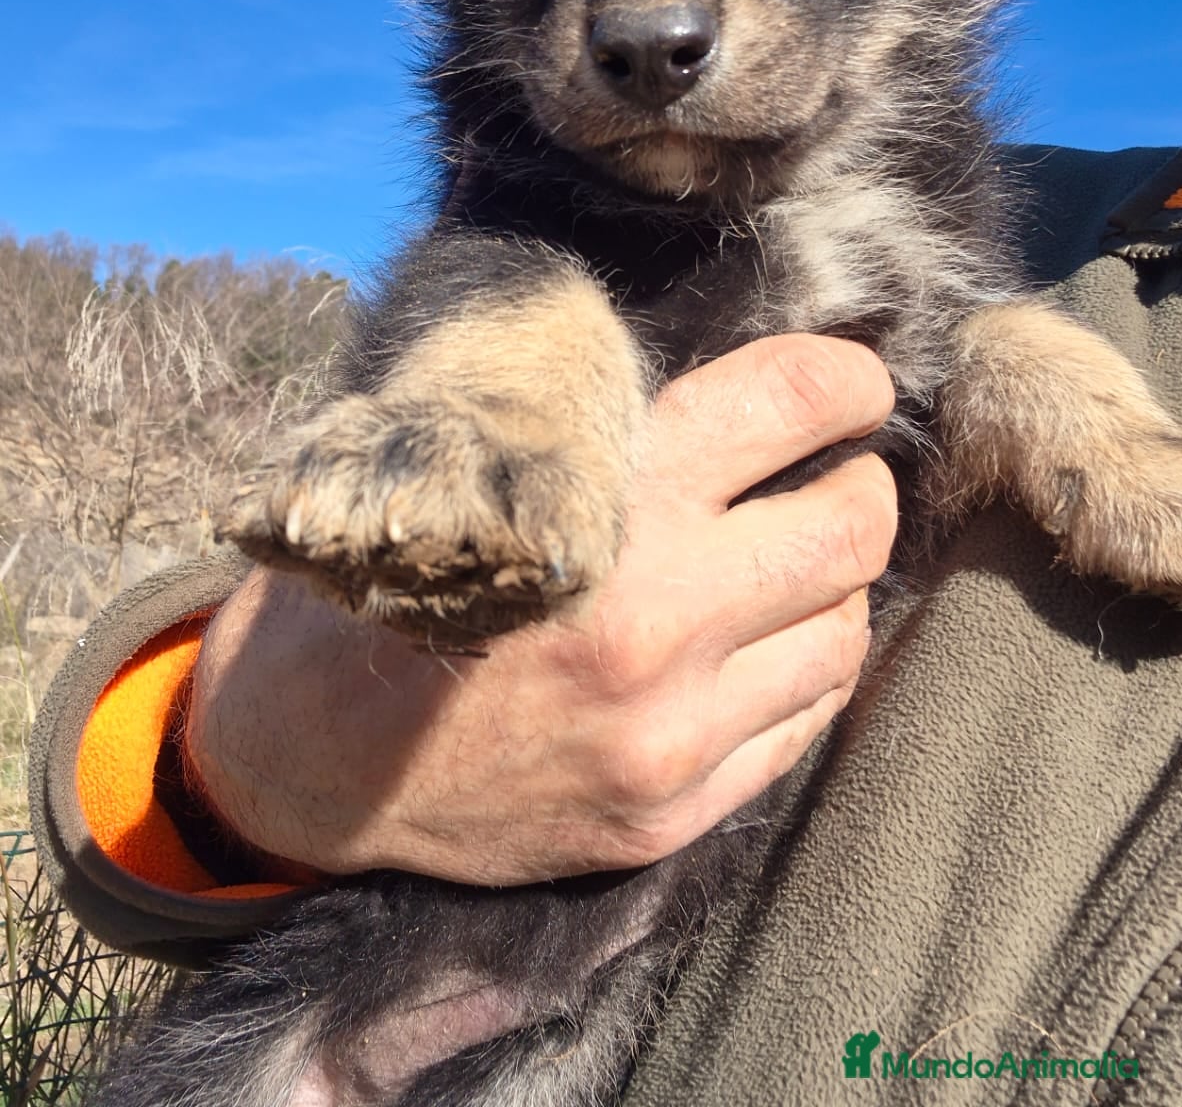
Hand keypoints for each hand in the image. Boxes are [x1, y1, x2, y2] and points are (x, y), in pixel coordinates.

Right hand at [186, 334, 896, 884]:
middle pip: (854, 525)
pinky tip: (762, 649)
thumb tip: (733, 384)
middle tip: (833, 475)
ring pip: (845, 631)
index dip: (849, 380)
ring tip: (791, 568)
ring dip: (834, 587)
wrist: (307, 756)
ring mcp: (669, 730)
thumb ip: (597, 429)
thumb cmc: (388, 580)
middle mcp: (655, 617)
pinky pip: (802, 725)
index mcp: (602, 503)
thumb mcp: (471, 465)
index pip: (793, 401)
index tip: (855, 386)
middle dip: (860, 484)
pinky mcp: (669, 814)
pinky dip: (800, 672)